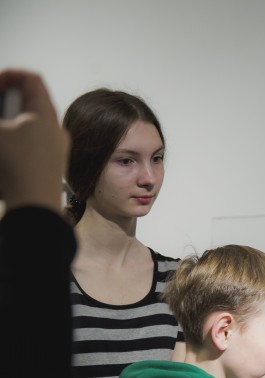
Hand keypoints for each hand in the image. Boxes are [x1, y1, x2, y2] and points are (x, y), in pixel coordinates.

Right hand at [0, 69, 68, 211]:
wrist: (35, 209)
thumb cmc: (15, 169)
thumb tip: (4, 126)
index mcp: (45, 115)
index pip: (32, 80)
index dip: (10, 75)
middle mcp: (55, 130)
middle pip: (30, 102)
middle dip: (6, 101)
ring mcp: (55, 149)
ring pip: (29, 125)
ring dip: (9, 123)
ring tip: (1, 133)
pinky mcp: (50, 166)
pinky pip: (31, 144)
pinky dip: (14, 141)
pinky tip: (5, 153)